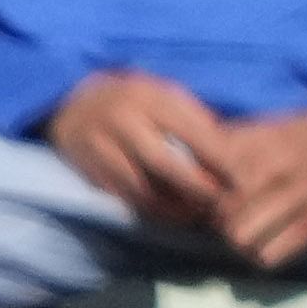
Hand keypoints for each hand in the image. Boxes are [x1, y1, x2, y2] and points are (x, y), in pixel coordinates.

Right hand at [45, 69, 230, 233]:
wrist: (73, 102)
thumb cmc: (133, 97)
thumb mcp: (164, 93)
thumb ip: (192, 116)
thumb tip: (224, 148)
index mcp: (148, 98)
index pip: (186, 130)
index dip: (213, 156)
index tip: (234, 176)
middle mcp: (121, 121)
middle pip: (161, 161)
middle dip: (192, 185)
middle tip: (217, 200)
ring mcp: (99, 146)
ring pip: (137, 185)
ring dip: (168, 205)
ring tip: (194, 214)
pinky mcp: (86, 168)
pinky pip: (119, 194)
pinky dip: (144, 207)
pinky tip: (165, 213)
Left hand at [202, 102, 306, 269]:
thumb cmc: (301, 134)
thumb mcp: (268, 126)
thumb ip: (230, 139)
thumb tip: (187, 155)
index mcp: (267, 146)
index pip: (213, 180)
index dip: (201, 190)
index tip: (205, 192)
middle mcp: (284, 173)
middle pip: (223, 213)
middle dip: (217, 216)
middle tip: (224, 214)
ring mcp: (302, 201)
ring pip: (242, 238)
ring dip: (237, 237)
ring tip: (243, 228)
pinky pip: (270, 257)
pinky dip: (262, 253)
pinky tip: (266, 240)